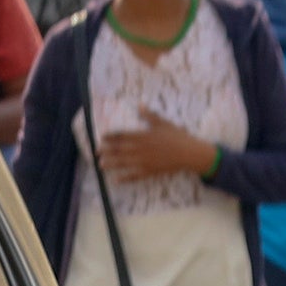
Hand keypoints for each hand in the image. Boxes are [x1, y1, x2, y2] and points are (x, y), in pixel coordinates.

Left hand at [94, 121, 214, 184]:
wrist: (189, 153)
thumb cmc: (177, 136)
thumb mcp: (163, 123)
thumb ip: (149, 116)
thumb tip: (140, 105)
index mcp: (144, 136)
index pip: (123, 136)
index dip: (111, 136)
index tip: (102, 137)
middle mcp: (141, 149)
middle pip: (120, 150)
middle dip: (107, 151)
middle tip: (96, 152)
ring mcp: (145, 161)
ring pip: (124, 163)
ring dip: (112, 164)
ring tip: (101, 165)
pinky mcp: (150, 171)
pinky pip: (135, 176)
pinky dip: (125, 178)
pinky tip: (116, 180)